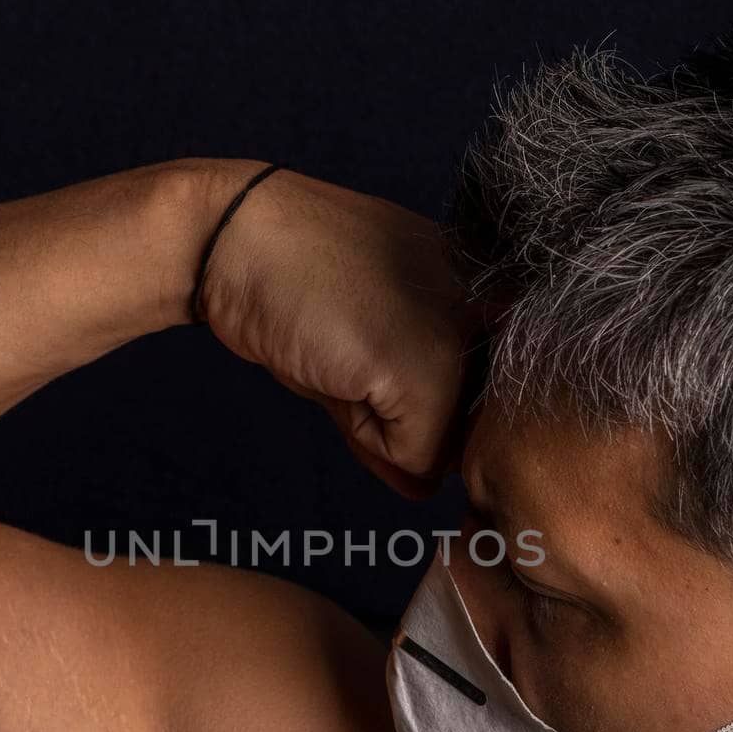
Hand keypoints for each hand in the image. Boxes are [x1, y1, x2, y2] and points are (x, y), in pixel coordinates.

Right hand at [196, 162, 479, 497]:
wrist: (239, 242)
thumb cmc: (301, 285)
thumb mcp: (366, 356)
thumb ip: (406, 422)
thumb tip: (425, 489)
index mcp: (487, 291)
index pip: (486, 396)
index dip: (431, 403)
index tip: (376, 350)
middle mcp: (494, 310)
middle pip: (466, 427)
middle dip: (407, 418)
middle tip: (352, 346)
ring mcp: (468, 339)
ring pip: (443, 446)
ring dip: (385, 426)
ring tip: (344, 352)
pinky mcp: (432, 370)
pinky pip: (415, 455)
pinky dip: (369, 437)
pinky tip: (339, 366)